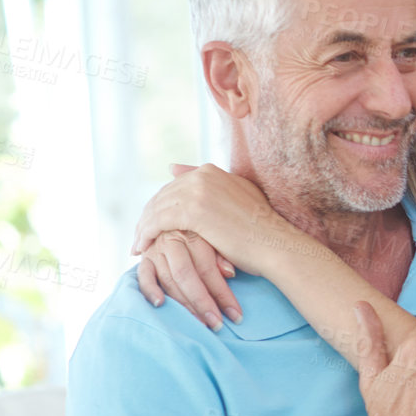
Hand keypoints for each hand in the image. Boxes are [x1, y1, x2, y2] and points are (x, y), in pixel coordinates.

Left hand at [132, 163, 300, 329]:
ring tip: (138, 245)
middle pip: (162, 196)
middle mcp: (202, 176)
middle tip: (140, 237)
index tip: (154, 223)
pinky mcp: (193, 211)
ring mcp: (198, 191)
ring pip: (157, 208)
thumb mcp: (237, 199)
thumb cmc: (262, 230)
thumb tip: (172, 167)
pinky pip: (157, 221)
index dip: (162, 206)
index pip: (175, 186)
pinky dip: (145, 235)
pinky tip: (141, 248)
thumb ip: (210, 183)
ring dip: (143, 228)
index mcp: (211, 171)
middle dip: (149, 217)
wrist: (276, 245)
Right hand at [137, 228, 240, 329]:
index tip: (236, 315)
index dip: (222, 294)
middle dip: (203, 303)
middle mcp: (171, 240)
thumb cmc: (207, 232)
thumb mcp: (217, 237)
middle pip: (186, 276)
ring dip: (183, 304)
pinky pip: (143, 276)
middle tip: (217, 325)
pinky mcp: (144, 258)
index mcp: (193, 234)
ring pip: (167, 279)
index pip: (208, 269)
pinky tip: (160, 304)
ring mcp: (155, 249)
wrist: (177, 214)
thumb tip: (230, 273)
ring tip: (199, 323)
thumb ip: (222, 255)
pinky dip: (150, 290)